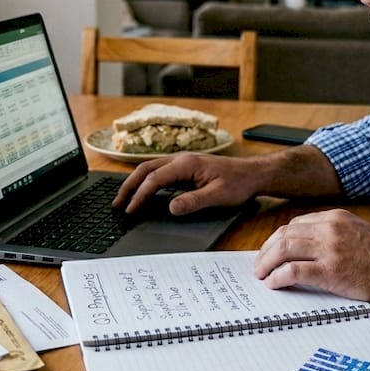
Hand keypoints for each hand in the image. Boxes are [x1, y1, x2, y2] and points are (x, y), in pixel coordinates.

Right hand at [113, 152, 265, 214]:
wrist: (253, 173)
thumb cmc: (238, 183)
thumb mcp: (218, 196)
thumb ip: (193, 201)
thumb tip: (171, 208)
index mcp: (186, 164)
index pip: (154, 179)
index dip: (139, 195)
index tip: (130, 210)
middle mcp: (181, 159)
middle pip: (145, 169)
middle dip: (128, 186)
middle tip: (116, 204)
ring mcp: (182, 162)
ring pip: (150, 169)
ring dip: (135, 182)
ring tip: (124, 199)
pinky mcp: (185, 167)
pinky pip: (159, 172)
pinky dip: (146, 181)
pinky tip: (143, 192)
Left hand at [254, 208, 369, 309]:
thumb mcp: (360, 234)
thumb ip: (335, 236)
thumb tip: (307, 249)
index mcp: (337, 217)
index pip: (295, 224)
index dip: (277, 240)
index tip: (270, 252)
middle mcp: (331, 228)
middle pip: (284, 234)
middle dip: (266, 251)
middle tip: (258, 266)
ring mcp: (331, 249)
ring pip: (283, 249)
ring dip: (266, 263)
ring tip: (261, 276)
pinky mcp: (332, 271)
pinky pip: (293, 271)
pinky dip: (278, 278)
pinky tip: (274, 284)